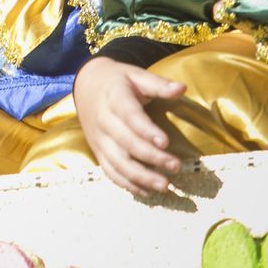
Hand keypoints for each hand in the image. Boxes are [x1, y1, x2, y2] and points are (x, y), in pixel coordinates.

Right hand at [72, 56, 185, 195]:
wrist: (86, 86)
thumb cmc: (118, 81)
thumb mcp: (136, 76)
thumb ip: (158, 84)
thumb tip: (181, 89)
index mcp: (114, 97)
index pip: (129, 115)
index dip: (146, 130)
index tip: (165, 142)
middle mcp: (103, 119)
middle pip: (125, 142)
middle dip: (151, 157)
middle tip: (175, 166)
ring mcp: (99, 138)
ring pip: (117, 162)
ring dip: (140, 176)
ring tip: (164, 185)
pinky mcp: (98, 151)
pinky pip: (110, 171)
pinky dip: (127, 184)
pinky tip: (147, 191)